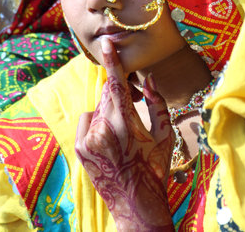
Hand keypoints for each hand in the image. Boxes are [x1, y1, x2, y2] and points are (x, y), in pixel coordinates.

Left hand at [75, 37, 174, 230]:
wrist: (135, 201)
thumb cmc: (155, 167)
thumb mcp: (164, 135)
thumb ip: (157, 103)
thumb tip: (149, 79)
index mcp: (126, 122)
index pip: (117, 83)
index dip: (112, 60)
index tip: (105, 42)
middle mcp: (103, 128)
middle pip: (108, 93)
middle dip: (120, 93)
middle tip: (132, 108)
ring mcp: (88, 138)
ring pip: (98, 107)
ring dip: (110, 109)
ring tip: (122, 132)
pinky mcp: (80, 147)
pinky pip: (88, 120)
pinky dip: (98, 122)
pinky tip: (109, 139)